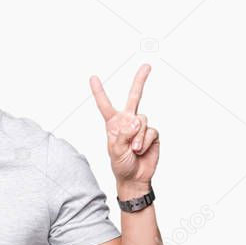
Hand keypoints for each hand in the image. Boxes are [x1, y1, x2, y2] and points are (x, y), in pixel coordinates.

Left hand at [89, 63, 159, 189]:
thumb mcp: (115, 150)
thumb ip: (123, 134)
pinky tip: (141, 150)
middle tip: (147, 66)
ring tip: (134, 150)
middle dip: (140, 81)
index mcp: (113, 124)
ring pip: (142, 120)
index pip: (105, 105)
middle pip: (134, 97)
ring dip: (137, 137)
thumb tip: (136, 121)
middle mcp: (128, 121)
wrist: (135, 178)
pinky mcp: (152, 134)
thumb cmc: (121, 165)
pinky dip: (145, 142)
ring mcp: (141, 127)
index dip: (99, 91)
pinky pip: (150, 131)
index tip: (93, 77)